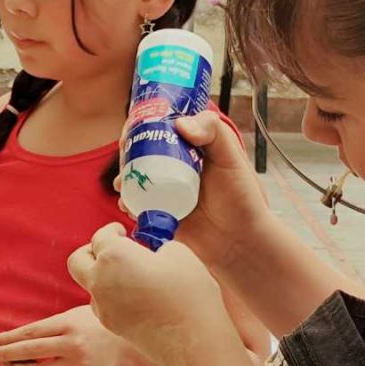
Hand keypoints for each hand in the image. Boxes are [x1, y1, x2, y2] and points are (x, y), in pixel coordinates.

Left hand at [0, 305, 126, 365]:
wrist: (121, 340)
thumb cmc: (88, 322)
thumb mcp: (67, 316)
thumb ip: (42, 328)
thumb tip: (8, 340)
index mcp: (67, 324)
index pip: (30, 334)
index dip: (7, 339)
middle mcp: (73, 346)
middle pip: (30, 354)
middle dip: (3, 356)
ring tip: (7, 365)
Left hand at [68, 223, 235, 365]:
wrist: (195, 343)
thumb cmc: (190, 295)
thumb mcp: (180, 254)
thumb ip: (159, 246)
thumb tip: (154, 252)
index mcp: (114, 256)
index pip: (100, 236)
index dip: (112, 231)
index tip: (121, 232)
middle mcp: (100, 280)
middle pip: (77, 260)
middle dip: (90, 251)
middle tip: (110, 250)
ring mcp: (102, 305)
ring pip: (89, 284)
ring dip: (102, 276)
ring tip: (130, 276)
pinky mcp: (111, 325)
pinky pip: (102, 304)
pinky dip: (112, 296)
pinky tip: (136, 298)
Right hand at [116, 111, 268, 267]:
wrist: (239, 241)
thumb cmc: (241, 197)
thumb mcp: (231, 157)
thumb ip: (213, 132)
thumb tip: (179, 124)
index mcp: (190, 146)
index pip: (161, 127)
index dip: (142, 124)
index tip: (132, 128)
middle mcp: (175, 165)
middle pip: (141, 151)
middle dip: (127, 153)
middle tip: (125, 159)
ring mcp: (165, 189)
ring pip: (135, 177)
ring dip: (124, 178)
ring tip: (123, 184)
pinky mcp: (159, 211)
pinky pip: (136, 204)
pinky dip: (127, 202)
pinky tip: (128, 205)